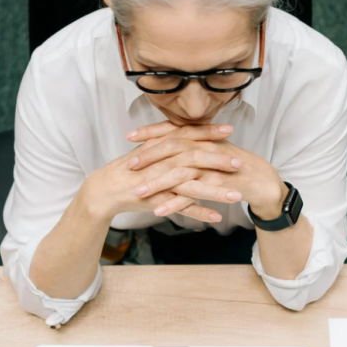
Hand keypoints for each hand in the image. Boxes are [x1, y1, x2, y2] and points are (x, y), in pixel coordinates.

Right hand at [80, 126, 237, 223]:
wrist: (106, 189)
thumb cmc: (129, 170)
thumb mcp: (148, 150)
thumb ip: (167, 141)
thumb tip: (185, 133)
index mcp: (161, 145)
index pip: (189, 135)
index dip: (210, 132)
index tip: (230, 130)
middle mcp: (162, 161)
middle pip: (195, 158)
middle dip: (220, 161)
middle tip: (241, 164)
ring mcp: (160, 181)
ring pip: (193, 185)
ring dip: (217, 191)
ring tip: (237, 197)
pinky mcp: (157, 200)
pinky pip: (181, 208)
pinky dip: (199, 213)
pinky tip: (216, 217)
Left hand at [126, 121, 286, 219]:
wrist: (262, 181)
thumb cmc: (234, 166)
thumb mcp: (212, 150)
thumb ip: (193, 143)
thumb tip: (170, 140)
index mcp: (202, 137)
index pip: (172, 130)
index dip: (150, 132)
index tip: (130, 136)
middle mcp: (205, 148)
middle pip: (172, 149)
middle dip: (148, 157)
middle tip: (129, 166)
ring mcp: (211, 168)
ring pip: (179, 173)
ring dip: (156, 183)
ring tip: (138, 192)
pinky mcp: (217, 186)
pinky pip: (192, 195)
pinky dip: (174, 203)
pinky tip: (159, 210)